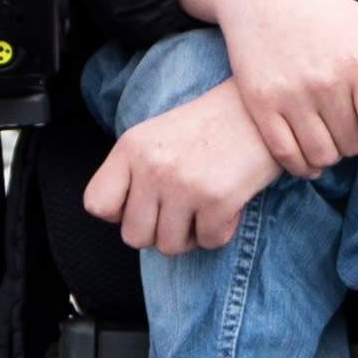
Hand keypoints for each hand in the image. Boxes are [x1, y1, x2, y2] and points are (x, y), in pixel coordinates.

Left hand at [82, 76, 283, 255]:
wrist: (261, 110)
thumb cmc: (210, 127)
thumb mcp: (158, 137)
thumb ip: (133, 172)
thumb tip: (120, 220)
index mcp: (131, 147)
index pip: (97, 204)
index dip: (121, 213)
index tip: (146, 202)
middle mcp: (152, 166)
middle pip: (133, 236)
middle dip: (159, 232)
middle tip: (182, 211)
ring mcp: (183, 183)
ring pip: (169, 246)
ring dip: (191, 235)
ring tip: (205, 207)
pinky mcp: (216, 198)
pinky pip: (207, 242)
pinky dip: (220, 231)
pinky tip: (229, 204)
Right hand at [182, 0, 357, 174]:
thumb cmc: (327, 13)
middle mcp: (327, 81)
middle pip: (353, 144)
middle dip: (353, 137)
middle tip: (342, 119)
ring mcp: (291, 94)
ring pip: (322, 155)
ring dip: (328, 152)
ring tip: (325, 132)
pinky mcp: (261, 103)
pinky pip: (287, 155)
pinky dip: (300, 164)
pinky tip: (304, 152)